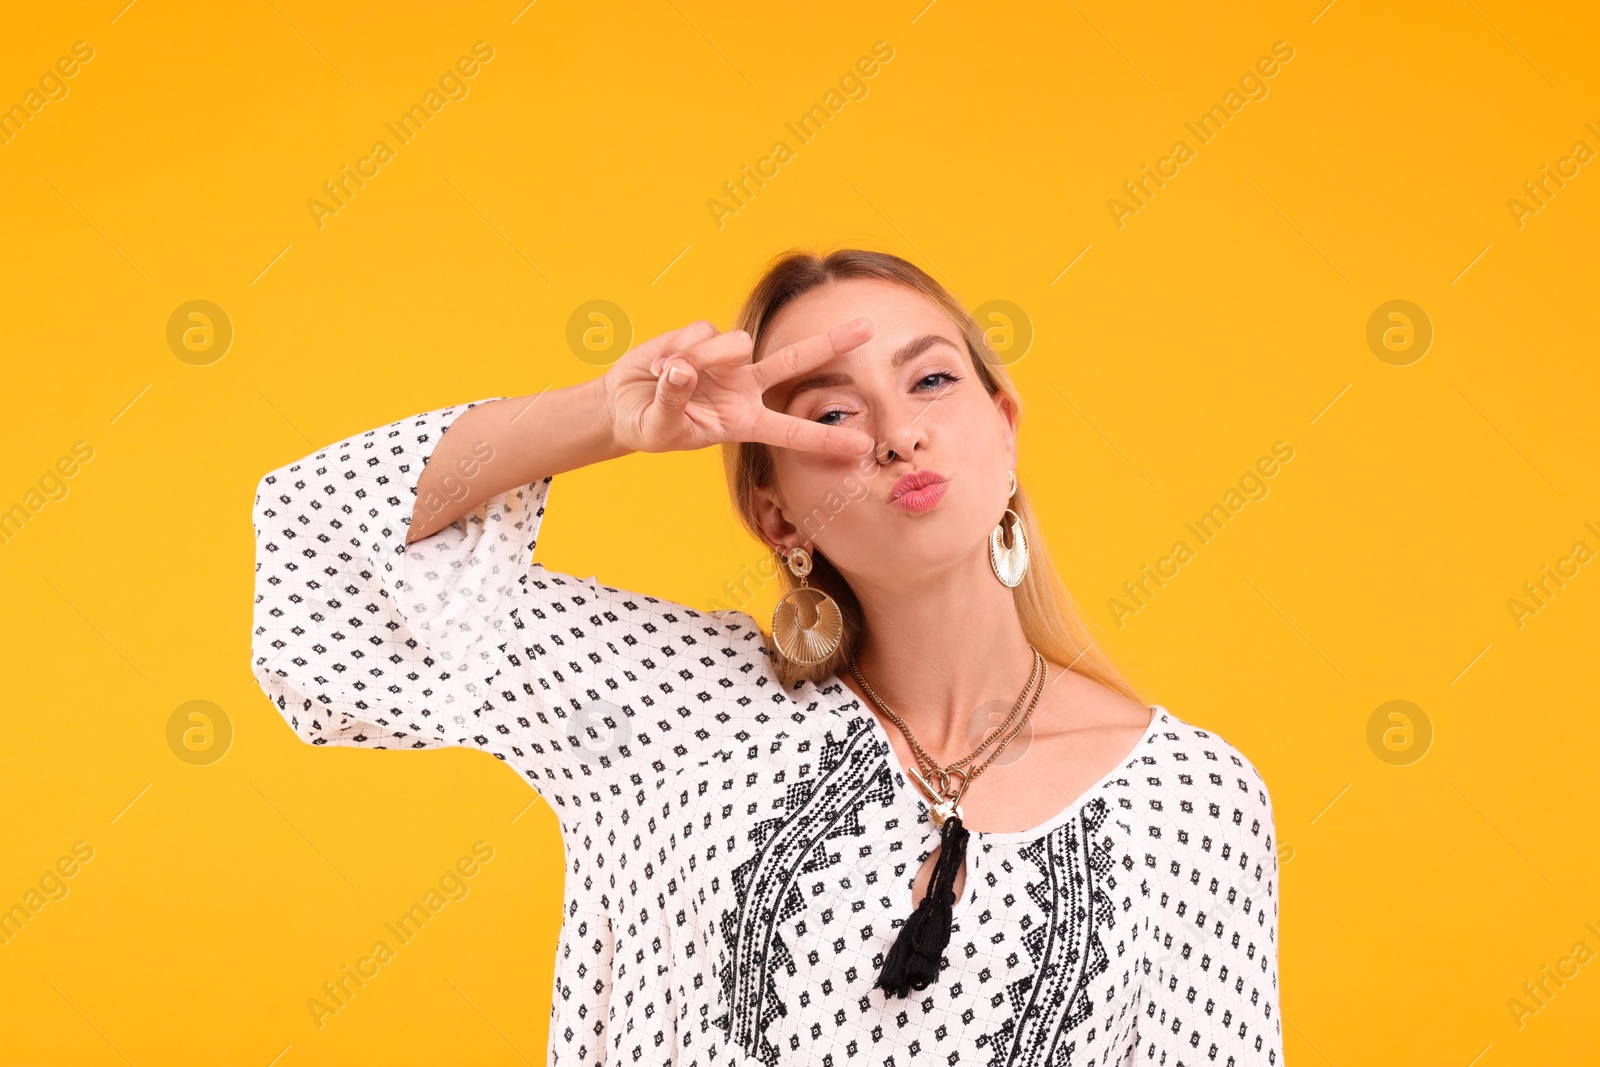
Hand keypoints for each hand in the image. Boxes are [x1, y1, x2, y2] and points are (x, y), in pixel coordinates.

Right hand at [601, 318, 877, 457]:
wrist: (622, 404)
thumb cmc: (649, 425)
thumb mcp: (661, 426)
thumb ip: (673, 400)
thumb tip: (682, 369)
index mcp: (745, 421)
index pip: (792, 430)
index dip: (825, 438)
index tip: (862, 446)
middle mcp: (745, 387)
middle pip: (795, 361)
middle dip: (832, 343)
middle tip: (870, 328)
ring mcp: (727, 360)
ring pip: (736, 343)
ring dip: (704, 358)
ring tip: (670, 377)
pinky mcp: (704, 336)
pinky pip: (702, 331)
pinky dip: (679, 347)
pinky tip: (661, 364)